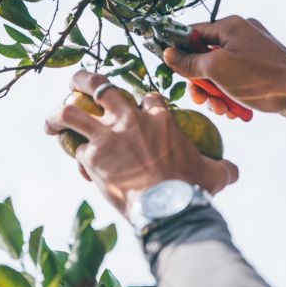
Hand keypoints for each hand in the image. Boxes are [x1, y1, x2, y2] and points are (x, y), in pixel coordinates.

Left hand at [45, 71, 238, 216]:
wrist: (167, 206)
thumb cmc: (191, 188)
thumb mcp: (213, 174)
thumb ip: (222, 169)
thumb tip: (234, 171)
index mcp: (159, 117)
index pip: (146, 96)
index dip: (139, 100)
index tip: (135, 108)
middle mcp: (129, 119)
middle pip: (99, 85)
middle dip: (83, 80)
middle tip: (75, 83)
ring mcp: (107, 136)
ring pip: (71, 111)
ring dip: (57, 114)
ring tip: (51, 120)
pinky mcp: (91, 157)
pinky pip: (75, 152)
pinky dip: (75, 158)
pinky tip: (78, 166)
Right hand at [163, 16, 285, 117]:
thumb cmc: (259, 79)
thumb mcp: (216, 70)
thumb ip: (189, 61)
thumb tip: (168, 54)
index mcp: (230, 25)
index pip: (192, 32)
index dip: (179, 51)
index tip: (171, 68)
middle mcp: (242, 32)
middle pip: (205, 55)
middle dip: (200, 81)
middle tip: (200, 100)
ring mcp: (253, 48)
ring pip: (220, 69)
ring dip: (215, 92)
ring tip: (221, 110)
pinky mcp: (262, 65)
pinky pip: (236, 76)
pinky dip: (230, 92)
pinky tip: (233, 109)